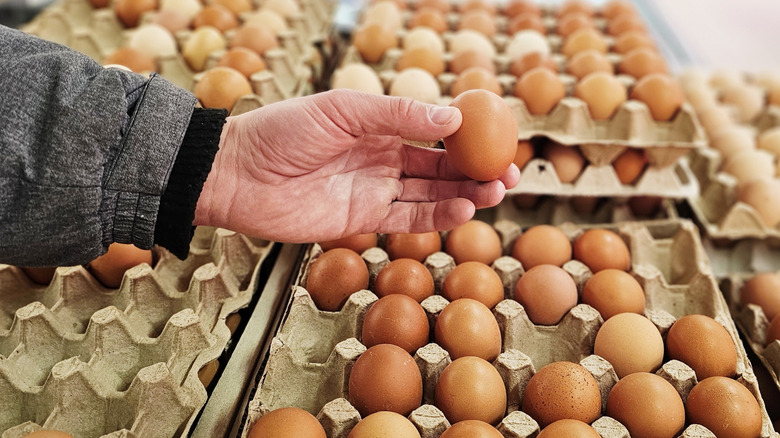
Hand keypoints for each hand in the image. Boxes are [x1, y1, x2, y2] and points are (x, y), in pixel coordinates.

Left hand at [194, 89, 519, 242]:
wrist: (237, 174)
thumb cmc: (283, 132)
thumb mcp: (343, 111)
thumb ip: (398, 115)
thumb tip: (453, 120)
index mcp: (378, 125)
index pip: (434, 132)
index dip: (468, 138)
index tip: (499, 139)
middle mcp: (382, 158)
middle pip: (440, 166)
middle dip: (476, 170)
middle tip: (510, 174)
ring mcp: (374, 190)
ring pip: (431, 193)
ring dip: (465, 194)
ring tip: (497, 191)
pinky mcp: (363, 220)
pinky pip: (408, 218)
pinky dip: (438, 215)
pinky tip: (464, 208)